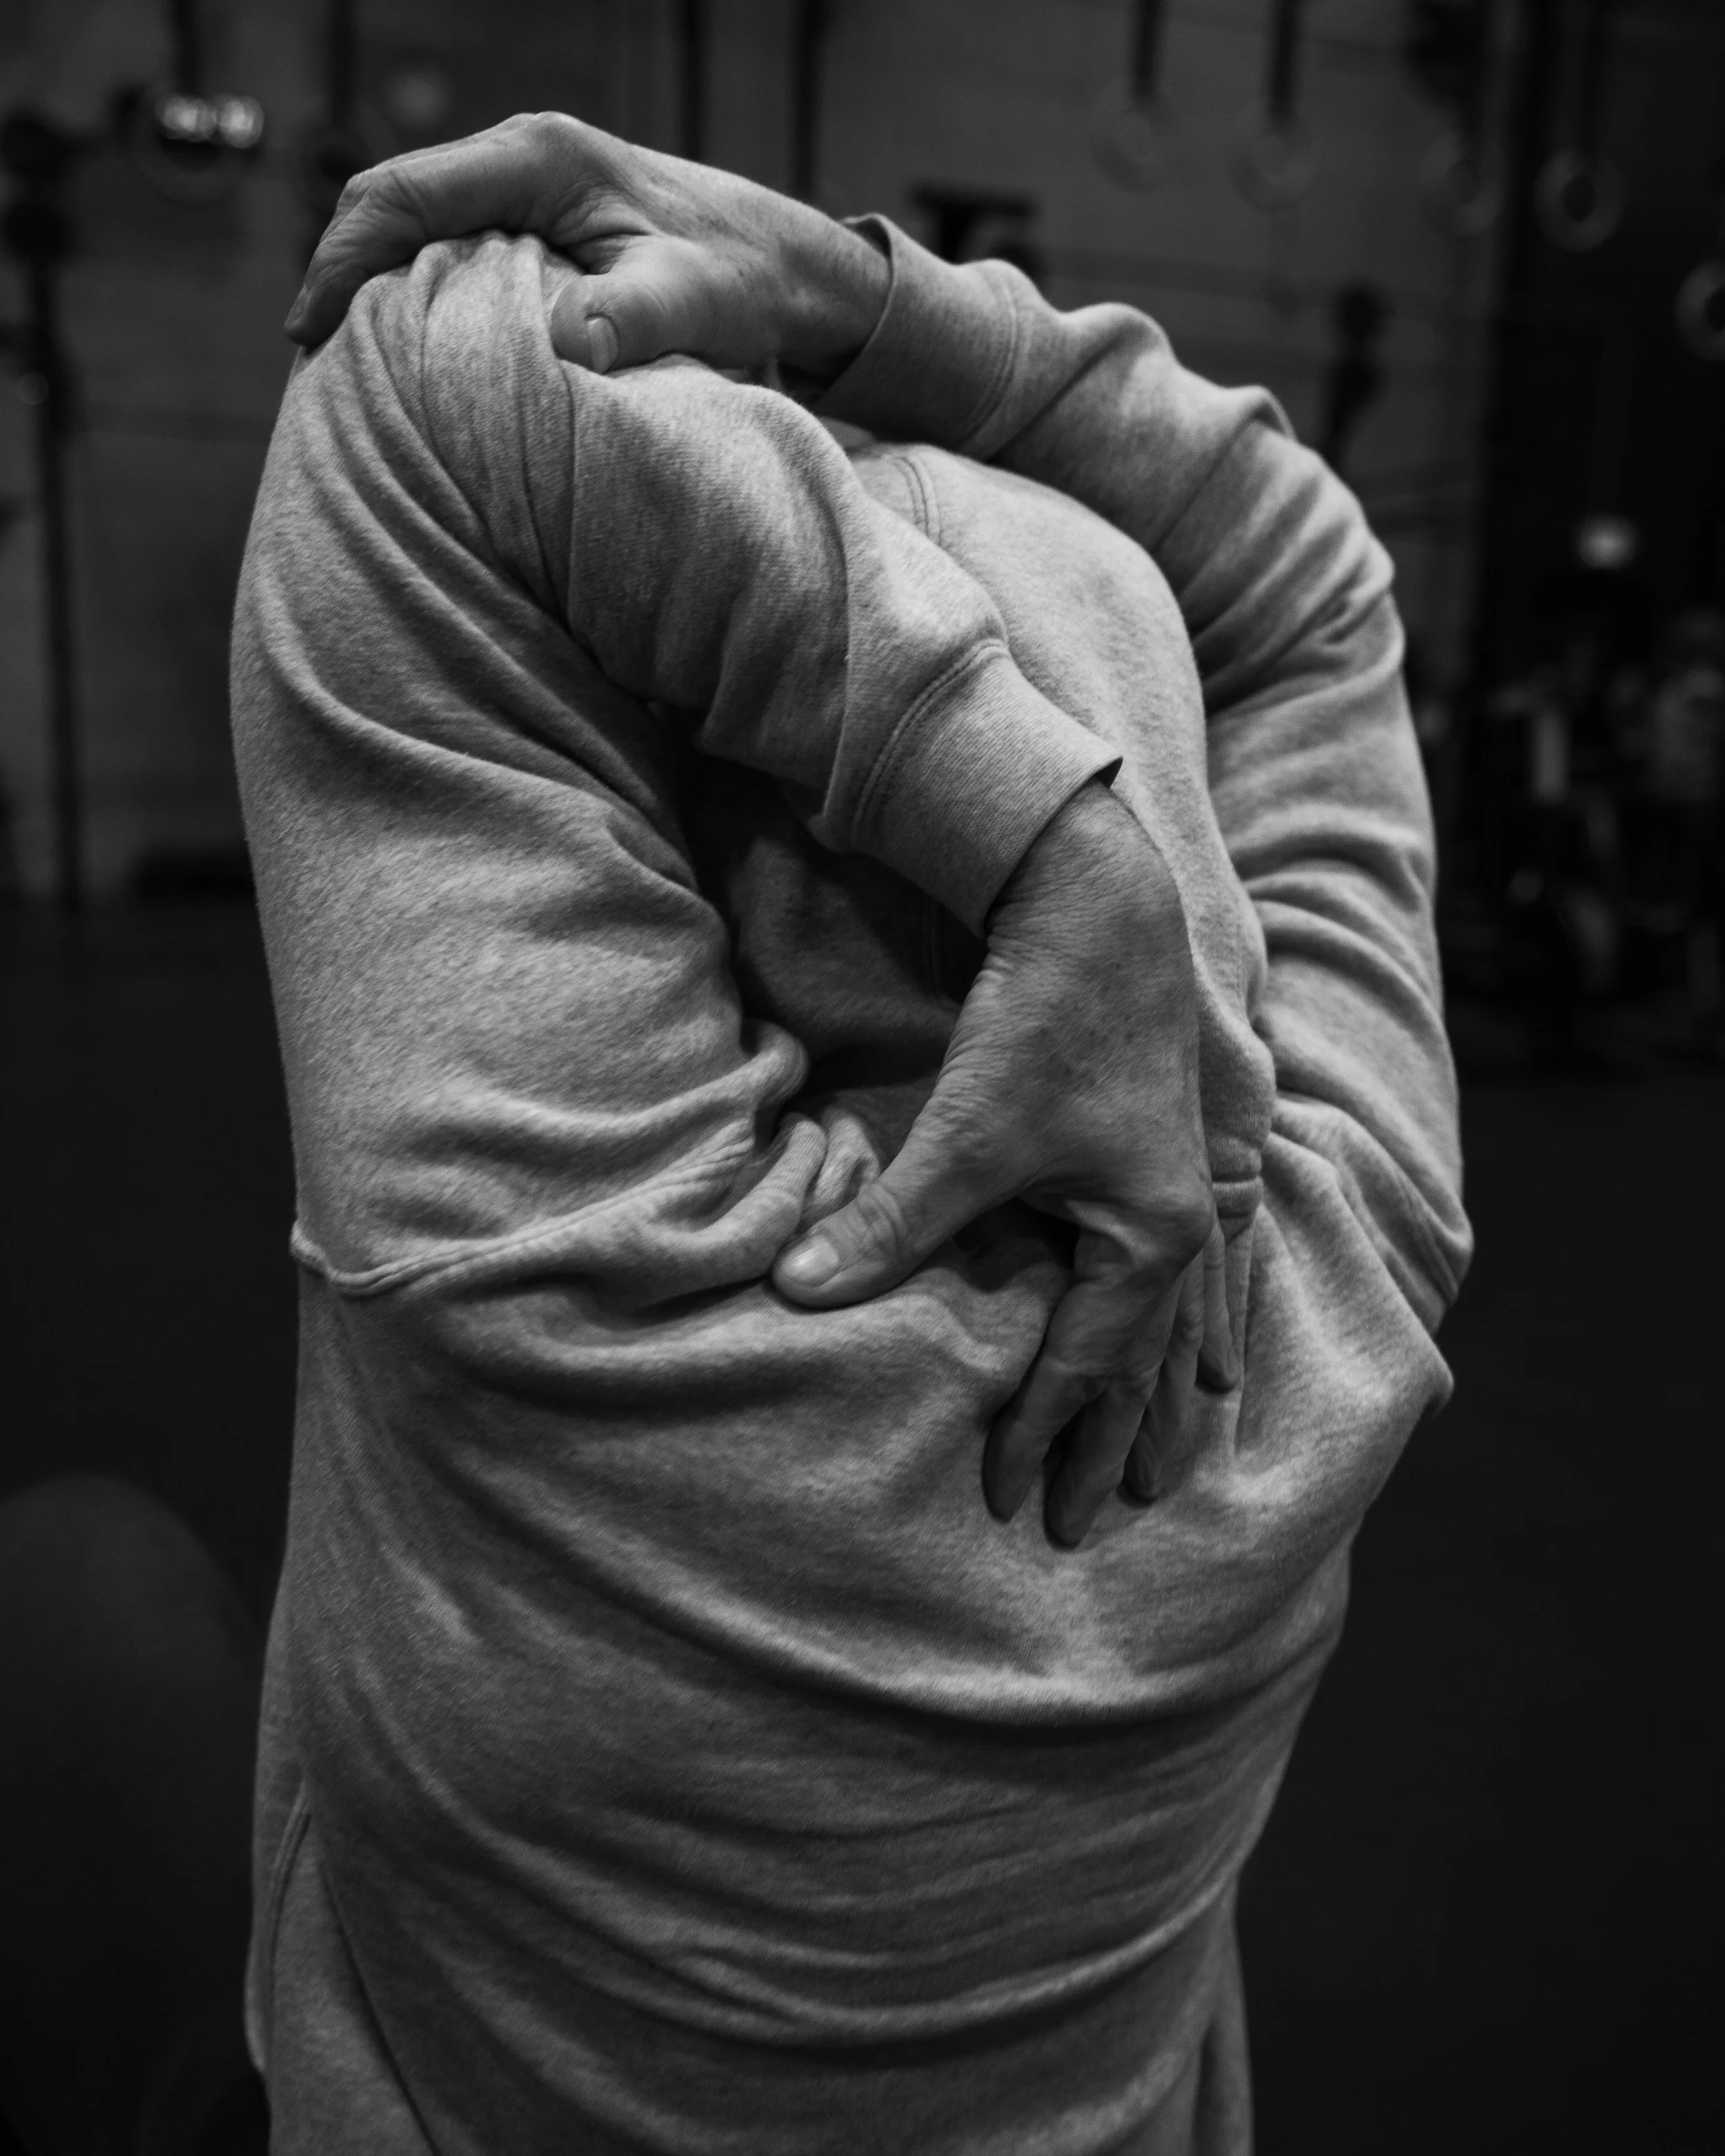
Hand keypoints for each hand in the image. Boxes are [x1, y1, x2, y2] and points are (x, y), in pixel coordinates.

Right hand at [287, 111, 888, 387]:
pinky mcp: (538, 225)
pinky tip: (409, 358)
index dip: (342, 259)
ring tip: (343, 370)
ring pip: (419, 231)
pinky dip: (420, 301)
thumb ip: (633, 319)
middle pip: (393, 206)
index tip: (307, 331)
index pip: (403, 194)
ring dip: (377, 292)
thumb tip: (566, 347)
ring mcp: (527, 191)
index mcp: (539, 157)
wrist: (792, 265)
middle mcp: (522, 159)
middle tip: (307, 363)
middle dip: (341, 277)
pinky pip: (454, 254)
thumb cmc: (747, 278)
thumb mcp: (696, 301)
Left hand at [772, 783, 1237, 1546]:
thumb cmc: (1043, 1022)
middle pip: (1147, 1365)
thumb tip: (799, 1294)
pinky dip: (1184, 1331)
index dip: (1041, 1435)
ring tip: (1159, 1471)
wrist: (1100, 910)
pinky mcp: (1166, 1157)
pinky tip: (1196, 1359)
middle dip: (1116, 1448)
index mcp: (1150, 1237)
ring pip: (1177, 1325)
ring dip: (1160, 1401)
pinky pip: (1186, 1276)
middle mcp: (1182, 1226)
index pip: (1086, 1366)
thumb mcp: (965, 1134)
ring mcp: (1183, 1191)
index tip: (1008, 1502)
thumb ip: (892, 1223)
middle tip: (1090, 1527)